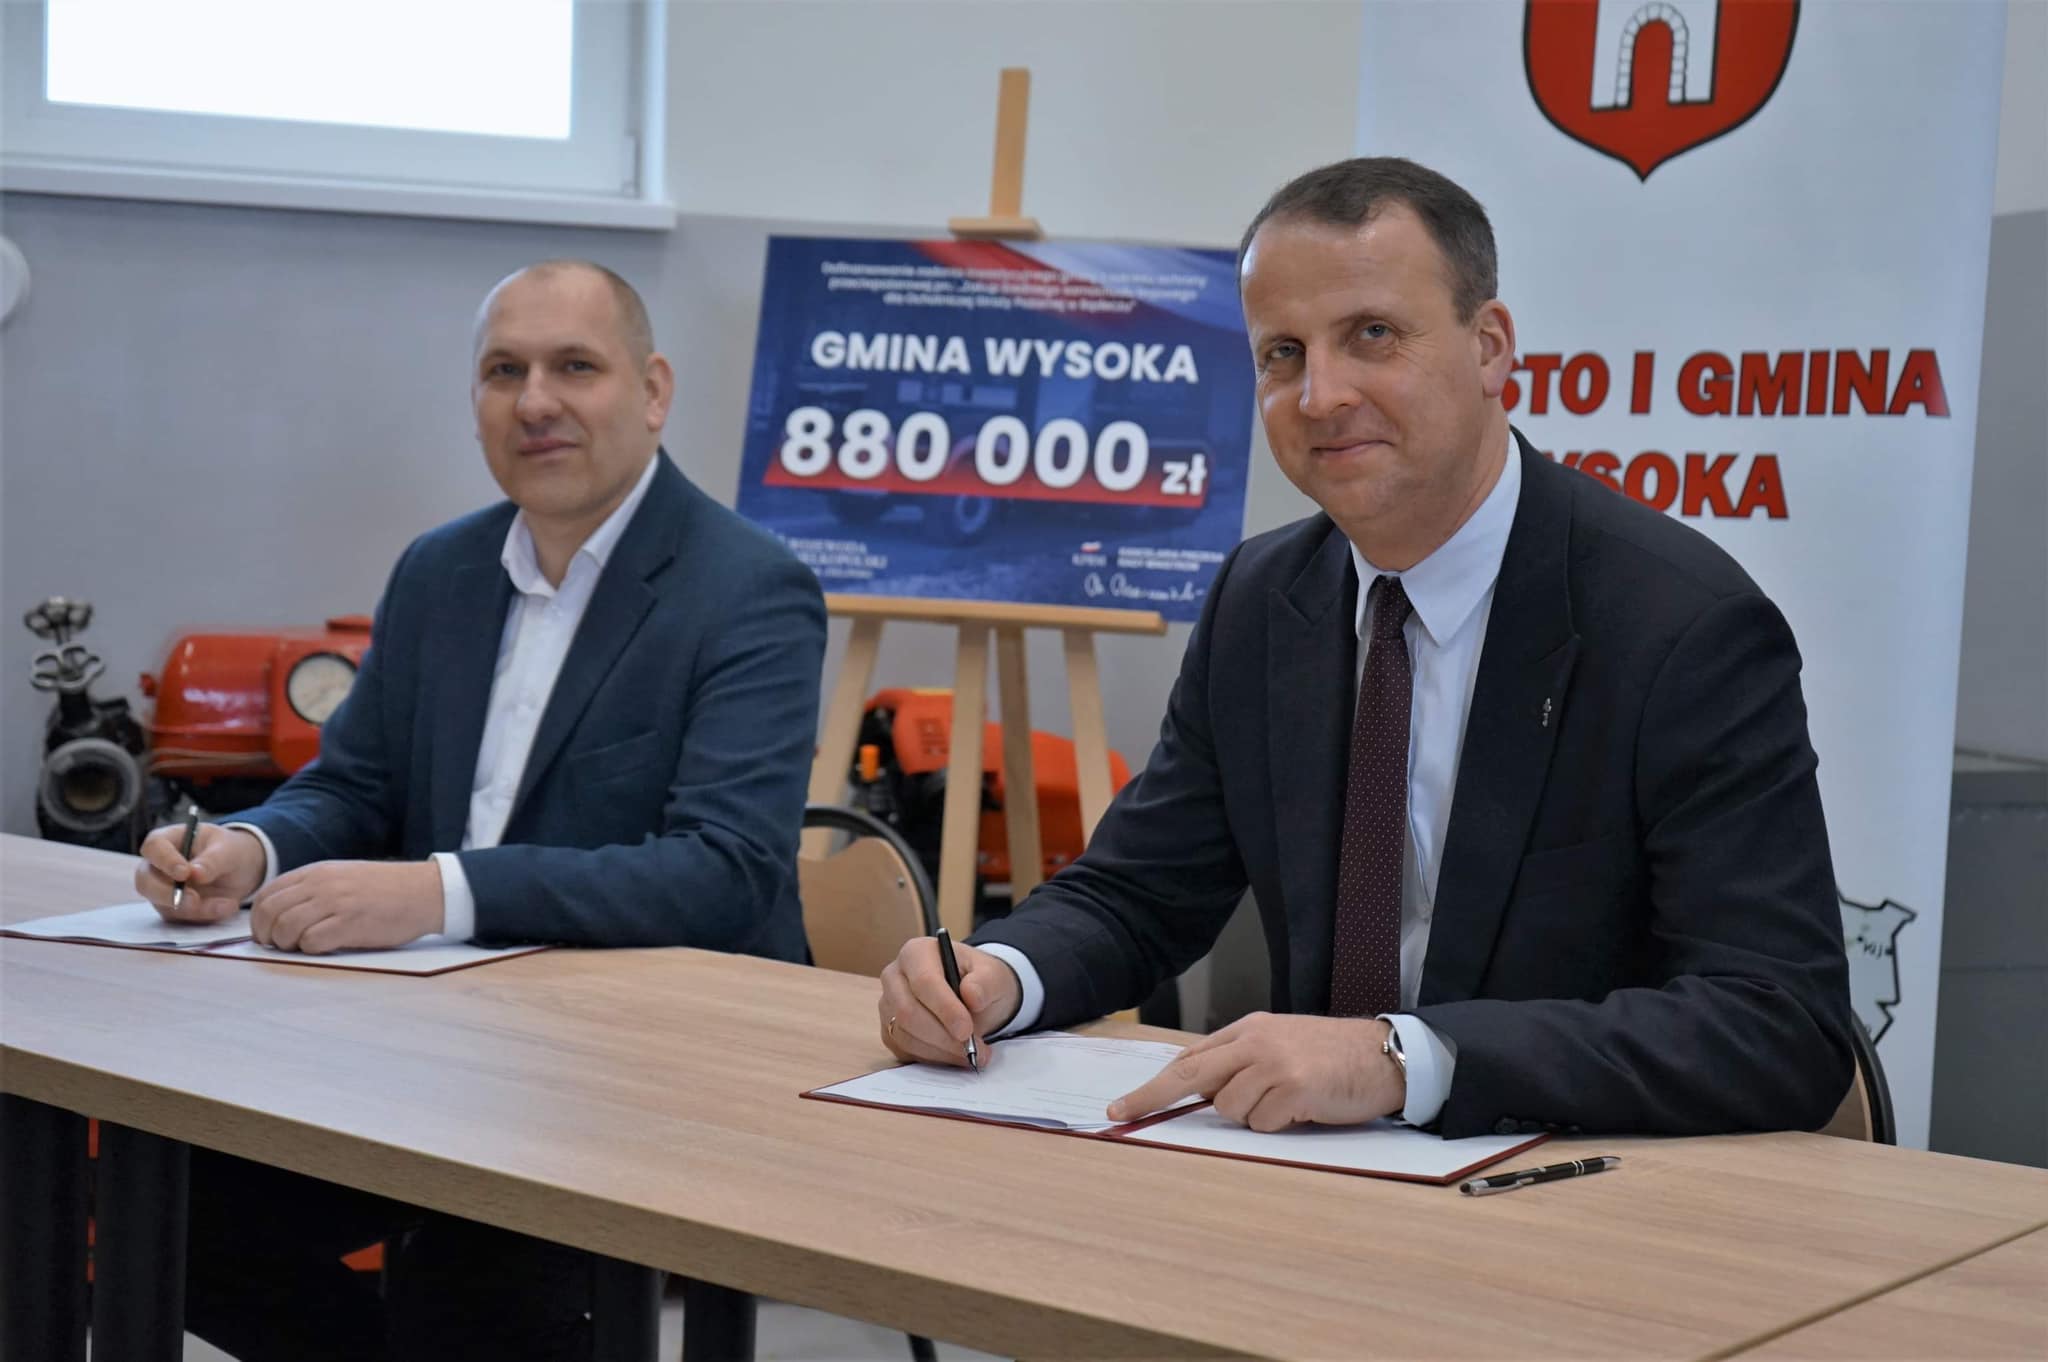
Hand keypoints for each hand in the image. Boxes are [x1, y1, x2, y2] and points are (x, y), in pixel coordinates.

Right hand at [136, 823, 265, 923]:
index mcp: (167, 840)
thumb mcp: (228, 850)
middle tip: (194, 899)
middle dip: (167, 893)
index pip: (153, 847)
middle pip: (145, 882)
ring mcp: (161, 891)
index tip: (184, 873)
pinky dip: (205, 915)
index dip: (165, 861)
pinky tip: (226, 907)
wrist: (240, 870)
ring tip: (227, 903)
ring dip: (196, 909)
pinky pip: (182, 919)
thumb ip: (212, 860)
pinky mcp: (173, 910)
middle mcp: (157, 867)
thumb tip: (195, 874)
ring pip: (164, 905)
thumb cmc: (228, 850)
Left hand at [249, 860, 443, 953]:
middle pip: (270, 912)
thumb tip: (281, 915)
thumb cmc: (385, 889)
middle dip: (267, 935)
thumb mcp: (343, 877)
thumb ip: (312, 889)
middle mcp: (321, 884)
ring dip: (287, 944)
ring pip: (286, 928)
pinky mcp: (350, 924)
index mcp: (317, 872)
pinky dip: (310, 950)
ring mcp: (336, 903)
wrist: (424, 892)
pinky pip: (312, 942)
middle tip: (279, 946)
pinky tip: (324, 947)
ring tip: (301, 948)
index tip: (266, 934)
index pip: (267, 895)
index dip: (258, 919)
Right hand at [877, 936, 1020, 1065]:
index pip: (924, 981)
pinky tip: (954, 1055)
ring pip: (905, 1035)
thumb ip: (985, 982)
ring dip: (941, 1051)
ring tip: (972, 1053)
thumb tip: (972, 995)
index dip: (945, 1008)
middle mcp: (895, 976)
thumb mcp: (993, 975)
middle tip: (974, 1049)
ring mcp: (888, 1005)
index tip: (967, 1030)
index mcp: (916, 953)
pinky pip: (905, 1051)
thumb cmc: (979, 982)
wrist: (974, 997)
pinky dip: (933, 1058)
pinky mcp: (890, 1031)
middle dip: (943, 1036)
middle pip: (908, 1011)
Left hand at [1107, 1013, 1405, 1131]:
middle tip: (1122, 1114)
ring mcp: (1274, 1064)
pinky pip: (1263, 1124)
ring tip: (1287, 1103)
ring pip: (1230, 1109)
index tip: (1124, 1105)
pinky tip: (1304, 1108)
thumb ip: (1241, 1062)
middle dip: (1152, 1097)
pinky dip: (1278, 1126)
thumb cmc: (1332, 1056)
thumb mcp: (1280, 1045)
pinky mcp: (1294, 1088)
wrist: (1384, 1055)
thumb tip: (1199, 1092)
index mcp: (1248, 1030)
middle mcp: (1255, 1042)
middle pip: (1190, 1074)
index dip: (1154, 1085)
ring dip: (1252, 1117)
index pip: (1189, 1059)